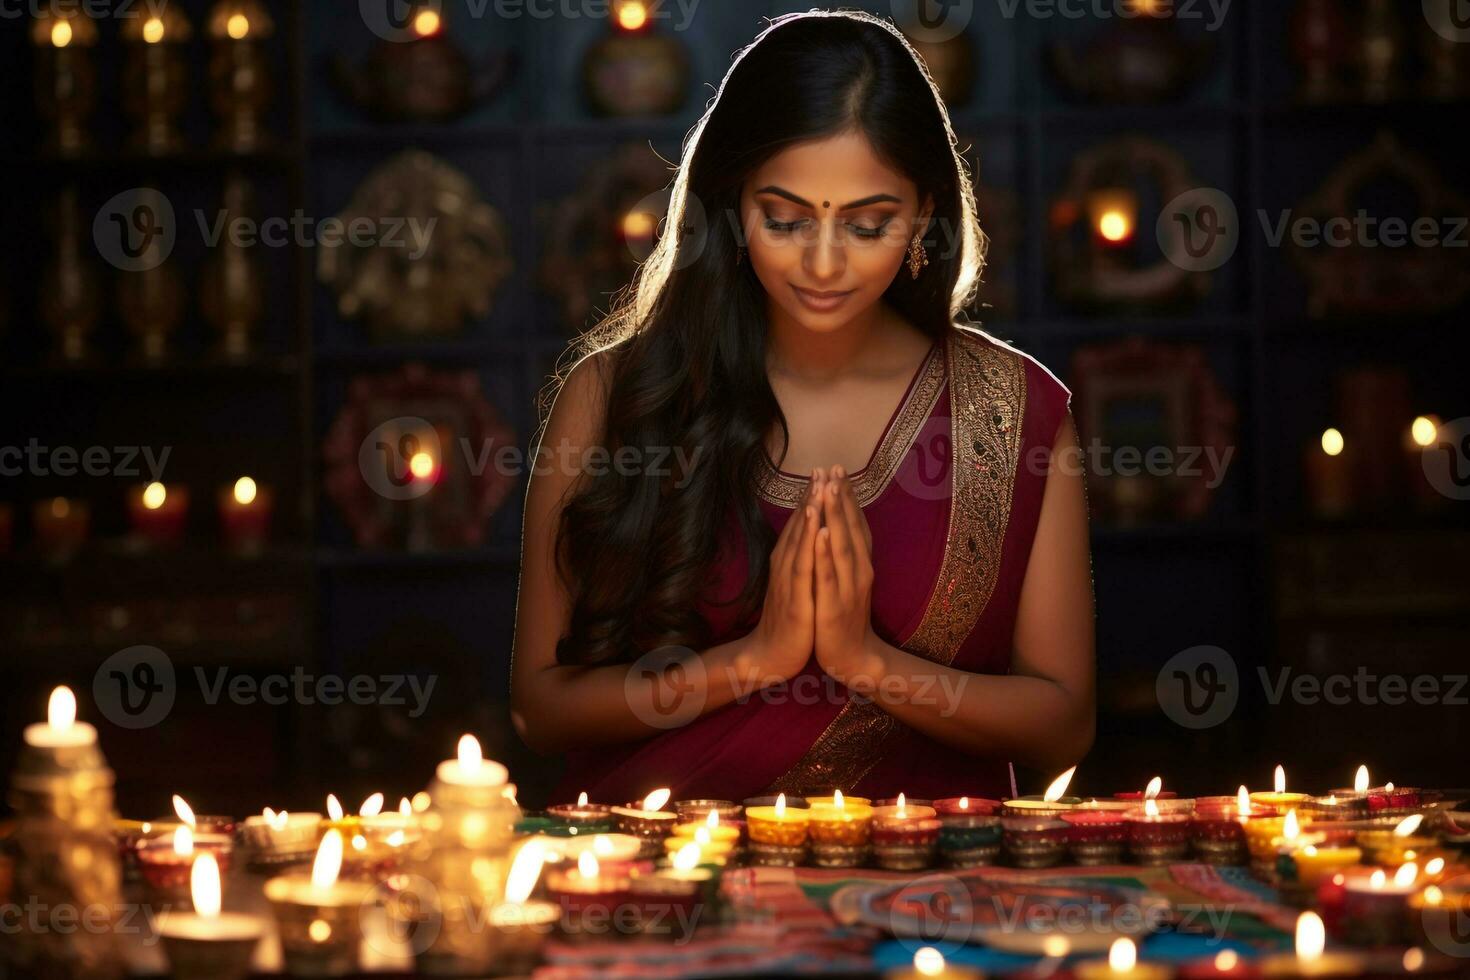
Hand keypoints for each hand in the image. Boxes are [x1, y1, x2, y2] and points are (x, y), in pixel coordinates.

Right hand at [745, 471, 821, 682]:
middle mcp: (786, 563)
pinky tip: (817, 525)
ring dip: (810, 510)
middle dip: (812, 494)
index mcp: (789, 560)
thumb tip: (809, 534)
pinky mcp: (794, 596)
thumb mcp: (796, 583)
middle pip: (800, 524)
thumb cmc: (788, 619)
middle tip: (823, 466)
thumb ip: (801, 558)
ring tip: (819, 484)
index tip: (826, 470)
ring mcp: (788, 579)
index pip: (802, 522)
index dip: (813, 496)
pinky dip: (809, 542)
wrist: (771, 654)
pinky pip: (803, 565)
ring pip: (801, 538)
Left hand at [812, 466, 886, 692]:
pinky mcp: (834, 604)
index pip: (855, 522)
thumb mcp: (848, 579)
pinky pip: (829, 574)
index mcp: (860, 563)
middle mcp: (859, 570)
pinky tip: (821, 533)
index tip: (838, 468)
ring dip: (835, 515)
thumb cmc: (845, 615)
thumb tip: (841, 523)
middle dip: (841, 496)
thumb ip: (846, 553)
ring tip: (828, 489)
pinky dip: (826, 552)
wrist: (851, 656)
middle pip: (850, 527)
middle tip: (834, 467)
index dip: (847, 495)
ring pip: (841, 545)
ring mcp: (848, 586)